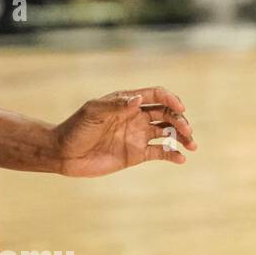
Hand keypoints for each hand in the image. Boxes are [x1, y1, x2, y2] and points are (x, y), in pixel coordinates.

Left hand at [54, 87, 196, 176]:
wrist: (63, 154)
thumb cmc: (75, 129)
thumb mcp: (93, 113)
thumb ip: (116, 105)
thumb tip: (138, 100)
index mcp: (128, 103)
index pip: (156, 96)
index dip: (171, 99)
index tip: (180, 109)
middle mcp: (137, 117)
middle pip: (167, 114)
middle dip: (181, 120)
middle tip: (188, 131)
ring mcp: (138, 136)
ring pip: (168, 132)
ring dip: (182, 137)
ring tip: (192, 145)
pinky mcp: (137, 154)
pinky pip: (160, 153)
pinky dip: (173, 155)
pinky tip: (181, 158)